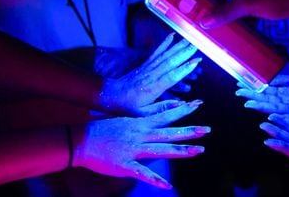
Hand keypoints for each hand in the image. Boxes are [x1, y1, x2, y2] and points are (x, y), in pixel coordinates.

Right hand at [72, 99, 209, 188]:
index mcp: (139, 123)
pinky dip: (156, 180)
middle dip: (189, 131)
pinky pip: (143, 173)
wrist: (80, 139)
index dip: (182, 110)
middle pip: (169, 132)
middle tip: (207, 129)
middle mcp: (140, 134)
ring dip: (181, 150)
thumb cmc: (101, 130)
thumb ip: (140, 122)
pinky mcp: (124, 164)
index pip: (165, 115)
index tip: (198, 104)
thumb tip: (154, 121)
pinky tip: (168, 185)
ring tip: (198, 150)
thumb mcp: (124, 120)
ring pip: (161, 149)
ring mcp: (133, 149)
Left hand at [98, 33, 200, 115]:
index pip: (171, 77)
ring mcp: (148, 68)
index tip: (195, 62)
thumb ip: (164, 108)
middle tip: (197, 46)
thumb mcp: (145, 113)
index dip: (184, 69)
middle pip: (170, 62)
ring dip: (178, 47)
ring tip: (189, 40)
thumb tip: (182, 104)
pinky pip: (156, 52)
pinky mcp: (145, 64)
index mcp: (153, 88)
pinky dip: (164, 43)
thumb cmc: (128, 107)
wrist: (111, 95)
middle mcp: (152, 75)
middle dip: (185, 53)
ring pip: (165, 55)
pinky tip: (171, 36)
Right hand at [201, 0, 288, 27]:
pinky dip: (246, 12)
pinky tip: (241, 27)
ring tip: (220, 27)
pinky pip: (252, 0)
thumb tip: (203, 22)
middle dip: (215, 2)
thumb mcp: (248, 4)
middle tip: (203, 20)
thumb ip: (224, 12)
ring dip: (231, 9)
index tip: (188, 4)